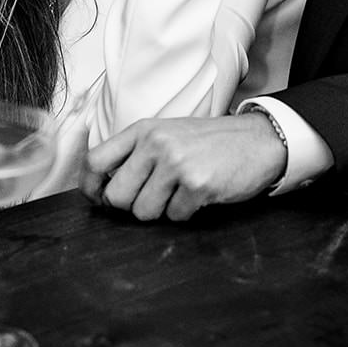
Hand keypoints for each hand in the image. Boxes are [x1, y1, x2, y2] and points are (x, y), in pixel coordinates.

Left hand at [80, 113, 286, 221]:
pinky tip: (198, 195)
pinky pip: (175, 217)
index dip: (90, 187)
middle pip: (116, 196)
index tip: (98, 199)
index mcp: (143, 130)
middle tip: (152, 199)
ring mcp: (177, 163)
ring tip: (179, 193)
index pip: (95, 160)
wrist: (257, 140)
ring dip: (161, 211)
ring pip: (143, 212)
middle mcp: (156, 143)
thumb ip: (135, 154)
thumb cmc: (208, 143)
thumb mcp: (166, 134)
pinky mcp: (198, 184)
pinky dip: (185, 213)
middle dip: (130, 207)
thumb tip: (103, 190)